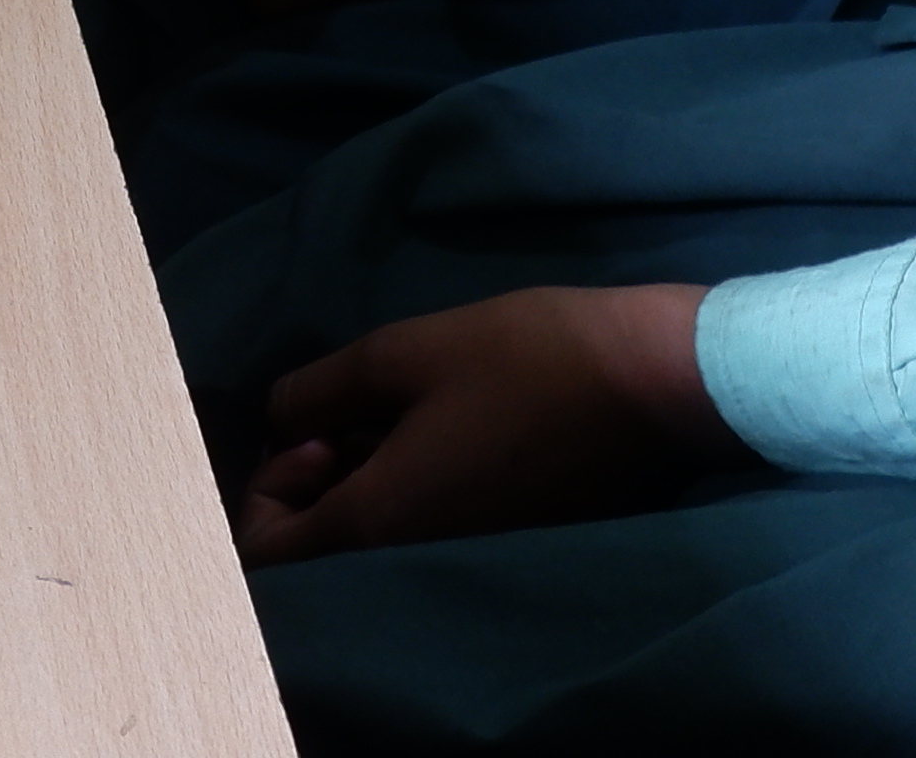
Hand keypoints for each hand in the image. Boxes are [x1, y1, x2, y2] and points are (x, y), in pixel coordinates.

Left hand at [234, 287, 745, 569]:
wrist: (650, 389)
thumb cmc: (523, 359)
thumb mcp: (402, 353)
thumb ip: (320, 390)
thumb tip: (279, 421)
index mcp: (381, 522)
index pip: (267, 555)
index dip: (265, 491)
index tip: (313, 431)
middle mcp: (417, 563)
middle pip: (321, 556)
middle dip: (314, 485)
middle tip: (349, 415)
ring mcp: (466, 562)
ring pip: (377, 545)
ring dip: (365, 485)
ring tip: (396, 412)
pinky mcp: (506, 547)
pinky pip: (428, 538)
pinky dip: (414, 495)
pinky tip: (442, 434)